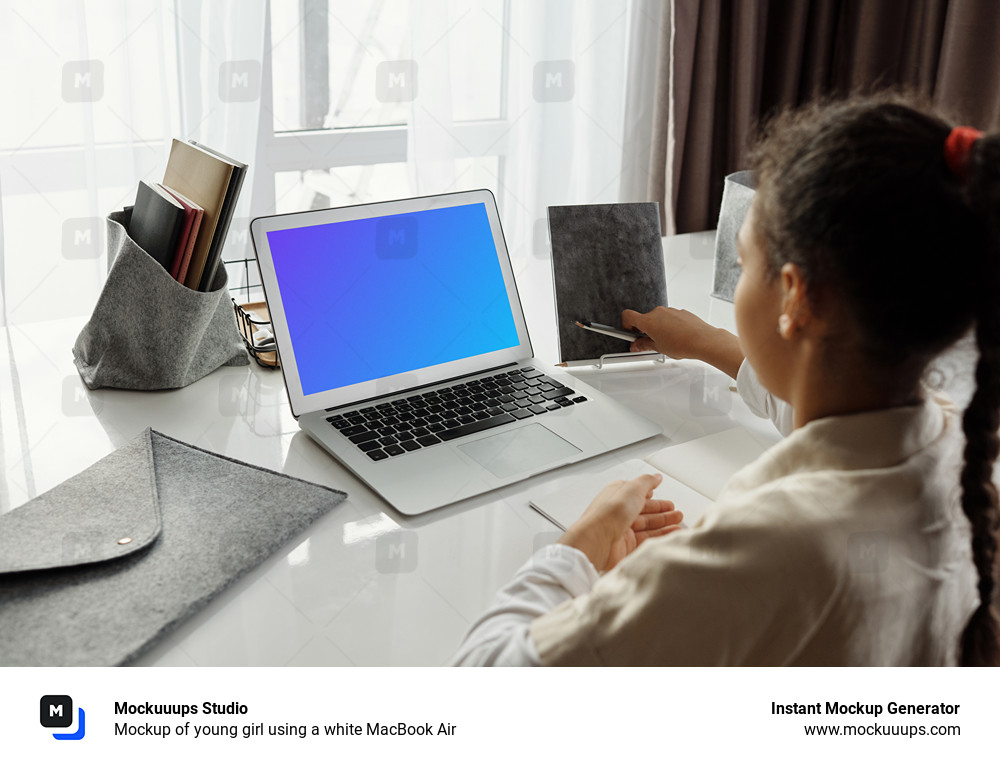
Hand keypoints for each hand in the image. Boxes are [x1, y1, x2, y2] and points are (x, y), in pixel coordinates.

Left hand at [558, 474, 682, 571]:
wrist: (597, 540)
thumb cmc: (609, 513)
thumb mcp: (632, 488)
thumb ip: (646, 482)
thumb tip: (656, 476)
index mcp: (618, 496)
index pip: (639, 495)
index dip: (653, 497)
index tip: (667, 500)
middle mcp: (618, 513)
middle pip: (644, 512)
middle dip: (662, 513)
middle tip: (676, 513)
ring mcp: (622, 531)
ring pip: (646, 527)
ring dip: (663, 525)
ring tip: (678, 524)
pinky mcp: (625, 547)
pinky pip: (646, 541)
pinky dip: (658, 538)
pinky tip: (668, 536)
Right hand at [621, 307, 743, 378]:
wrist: (703, 340)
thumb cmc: (683, 343)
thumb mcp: (659, 348)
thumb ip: (644, 345)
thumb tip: (637, 345)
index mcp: (649, 320)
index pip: (628, 316)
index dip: (626, 325)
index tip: (630, 333)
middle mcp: (658, 312)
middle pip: (644, 319)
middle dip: (645, 330)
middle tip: (649, 343)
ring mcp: (671, 311)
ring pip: (658, 319)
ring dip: (658, 328)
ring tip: (666, 343)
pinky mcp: (681, 312)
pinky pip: (670, 318)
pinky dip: (670, 326)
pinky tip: (676, 338)